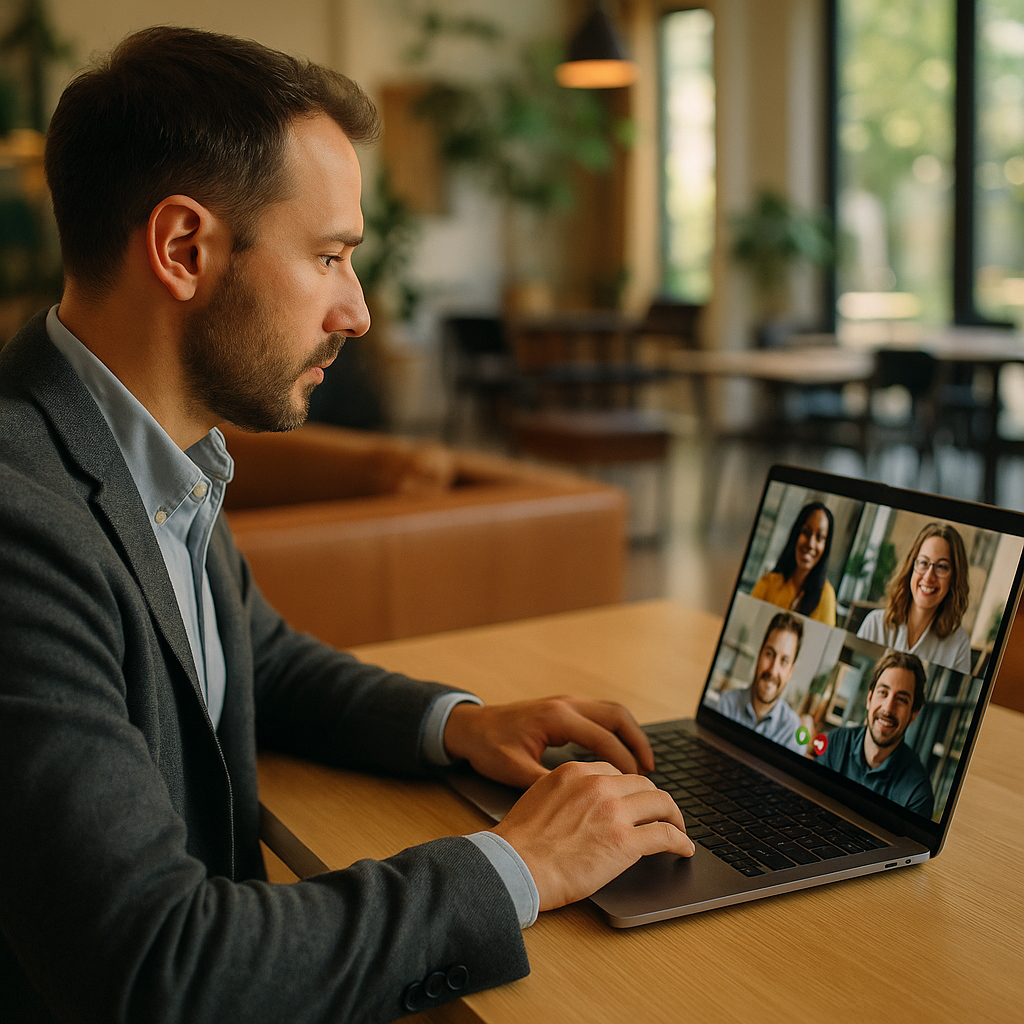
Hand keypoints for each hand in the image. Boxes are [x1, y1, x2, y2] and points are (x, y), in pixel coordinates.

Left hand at [443, 695, 654, 788]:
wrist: (470, 726)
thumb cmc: (489, 747)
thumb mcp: (515, 771)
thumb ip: (548, 783)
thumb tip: (580, 804)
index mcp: (557, 718)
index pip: (603, 737)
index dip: (624, 762)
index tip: (638, 785)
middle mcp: (567, 704)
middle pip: (617, 716)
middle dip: (638, 742)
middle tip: (651, 771)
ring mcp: (567, 703)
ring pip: (613, 712)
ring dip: (631, 735)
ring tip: (643, 765)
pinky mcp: (565, 708)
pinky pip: (601, 715)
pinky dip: (617, 732)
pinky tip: (620, 755)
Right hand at [492, 760, 694, 910]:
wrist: (515, 865)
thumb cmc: (520, 842)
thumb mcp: (539, 797)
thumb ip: (565, 794)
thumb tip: (579, 806)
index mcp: (575, 772)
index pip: (615, 773)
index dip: (629, 789)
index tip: (633, 802)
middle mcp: (598, 785)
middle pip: (643, 784)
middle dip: (654, 799)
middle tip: (660, 814)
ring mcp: (614, 812)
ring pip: (661, 803)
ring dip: (674, 817)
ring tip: (678, 829)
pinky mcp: (625, 842)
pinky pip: (665, 835)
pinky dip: (680, 841)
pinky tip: (684, 849)